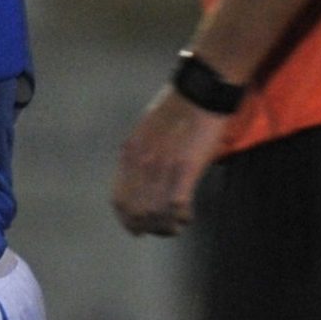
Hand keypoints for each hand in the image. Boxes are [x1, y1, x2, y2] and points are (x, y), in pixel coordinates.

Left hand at [111, 86, 229, 236]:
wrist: (201, 91)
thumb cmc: (178, 107)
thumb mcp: (146, 130)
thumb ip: (141, 154)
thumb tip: (142, 179)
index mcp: (130, 153)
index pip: (119, 200)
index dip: (127, 219)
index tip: (138, 227)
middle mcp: (141, 163)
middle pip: (136, 213)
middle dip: (148, 227)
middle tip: (162, 229)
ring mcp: (162, 167)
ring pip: (156, 214)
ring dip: (167, 226)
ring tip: (176, 225)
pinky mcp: (185, 168)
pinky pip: (177, 207)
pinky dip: (182, 217)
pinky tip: (187, 216)